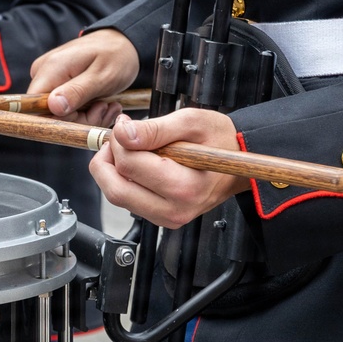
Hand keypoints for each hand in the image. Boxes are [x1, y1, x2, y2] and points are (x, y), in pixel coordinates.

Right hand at [27, 29, 139, 125]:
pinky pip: (65, 109)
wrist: (123, 44)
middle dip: (78, 120)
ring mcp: (49, 80)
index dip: (59, 120)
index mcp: (50, 68)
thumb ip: (77, 92)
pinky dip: (86, 112)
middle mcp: (43, 74)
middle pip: (48, 114)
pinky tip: (102, 104)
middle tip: (103, 109)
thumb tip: (53, 107)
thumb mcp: (102, 76)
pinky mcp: (56, 86)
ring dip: (86, 117)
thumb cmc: (116, 56)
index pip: (35, 107)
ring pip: (59, 115)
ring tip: (107, 105)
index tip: (85, 114)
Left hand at [90, 111, 250, 228]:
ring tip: (127, 150)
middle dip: (106, 161)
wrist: (236, 163)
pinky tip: (136, 165)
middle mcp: (175, 209)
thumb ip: (156, 128)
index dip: (118, 141)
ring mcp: (167, 218)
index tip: (124, 126)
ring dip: (112, 172)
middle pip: (116, 189)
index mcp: (185, 187)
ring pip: (118, 197)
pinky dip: (123, 181)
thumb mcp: (192, 122)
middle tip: (115, 141)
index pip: (129, 165)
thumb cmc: (219, 140)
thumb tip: (123, 133)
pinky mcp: (160, 219)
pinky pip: (128, 202)